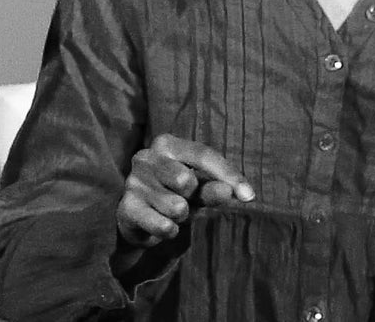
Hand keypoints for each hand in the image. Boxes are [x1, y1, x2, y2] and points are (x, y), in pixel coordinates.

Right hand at [116, 133, 254, 246]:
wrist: (138, 220)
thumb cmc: (175, 195)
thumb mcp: (199, 190)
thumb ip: (215, 188)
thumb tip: (232, 192)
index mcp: (167, 144)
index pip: (203, 155)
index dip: (229, 175)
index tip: (249, 197)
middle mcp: (146, 157)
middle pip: (187, 180)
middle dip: (193, 197)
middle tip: (184, 200)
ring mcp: (132, 182)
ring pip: (176, 206)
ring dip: (181, 216)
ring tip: (170, 212)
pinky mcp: (125, 208)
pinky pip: (163, 225)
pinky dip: (170, 231)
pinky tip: (162, 226)